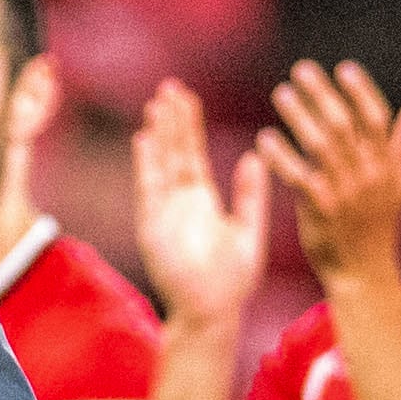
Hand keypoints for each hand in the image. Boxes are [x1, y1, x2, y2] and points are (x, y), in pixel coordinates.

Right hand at [130, 77, 270, 324]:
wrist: (210, 312)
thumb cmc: (232, 281)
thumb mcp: (249, 232)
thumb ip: (250, 195)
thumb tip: (255, 154)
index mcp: (204, 201)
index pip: (194, 154)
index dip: (190, 126)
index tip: (188, 98)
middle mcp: (181, 202)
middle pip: (174, 152)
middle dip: (171, 121)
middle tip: (169, 87)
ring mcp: (164, 212)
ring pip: (160, 164)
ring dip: (158, 135)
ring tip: (156, 104)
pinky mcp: (153, 226)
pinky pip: (149, 189)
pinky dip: (147, 165)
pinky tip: (145, 139)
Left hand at [253, 59, 400, 290]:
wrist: (363, 272)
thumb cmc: (377, 225)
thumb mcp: (399, 185)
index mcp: (386, 166)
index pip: (376, 119)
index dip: (361, 91)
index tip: (343, 68)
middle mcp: (367, 175)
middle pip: (344, 124)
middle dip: (322, 93)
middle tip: (301, 70)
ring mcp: (344, 192)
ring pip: (320, 145)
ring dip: (299, 116)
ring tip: (283, 93)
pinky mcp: (320, 209)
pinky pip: (298, 176)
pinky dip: (281, 156)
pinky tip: (265, 138)